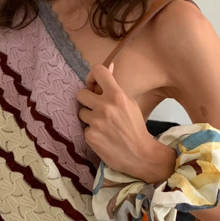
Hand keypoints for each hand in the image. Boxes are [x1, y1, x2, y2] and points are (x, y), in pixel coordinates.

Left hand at [77, 62, 176, 182]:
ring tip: (102, 124)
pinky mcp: (90, 136)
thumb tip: (110, 66)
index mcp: (117, 95)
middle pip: (81, 93)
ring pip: (81, 112)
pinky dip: (92, 132)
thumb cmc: (135, 127)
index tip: (94, 84)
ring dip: (89, 117)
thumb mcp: (130, 103)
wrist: (139, 154)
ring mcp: (96, 122)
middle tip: (95, 107)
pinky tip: (103, 137)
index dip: (92, 76)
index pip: (98, 71)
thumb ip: (116, 87)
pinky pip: (85, 128)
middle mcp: (104, 107)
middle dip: (87, 99)